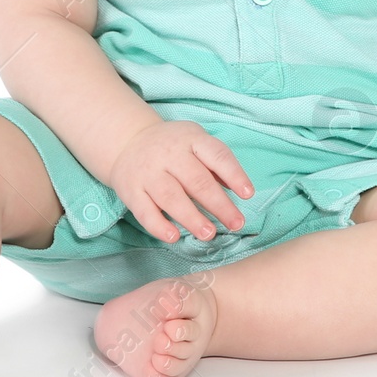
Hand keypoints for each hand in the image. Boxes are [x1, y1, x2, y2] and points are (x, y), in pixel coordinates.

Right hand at [108, 120, 254, 242]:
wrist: (128, 140)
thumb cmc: (172, 146)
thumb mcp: (196, 142)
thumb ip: (216, 165)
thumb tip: (241, 190)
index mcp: (191, 139)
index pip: (216, 155)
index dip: (234, 174)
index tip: (247, 194)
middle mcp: (169, 154)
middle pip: (196, 180)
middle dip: (218, 204)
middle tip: (235, 224)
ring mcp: (148, 172)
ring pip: (171, 197)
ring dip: (191, 217)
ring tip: (208, 234)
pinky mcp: (131, 190)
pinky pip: (145, 211)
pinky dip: (159, 226)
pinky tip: (173, 237)